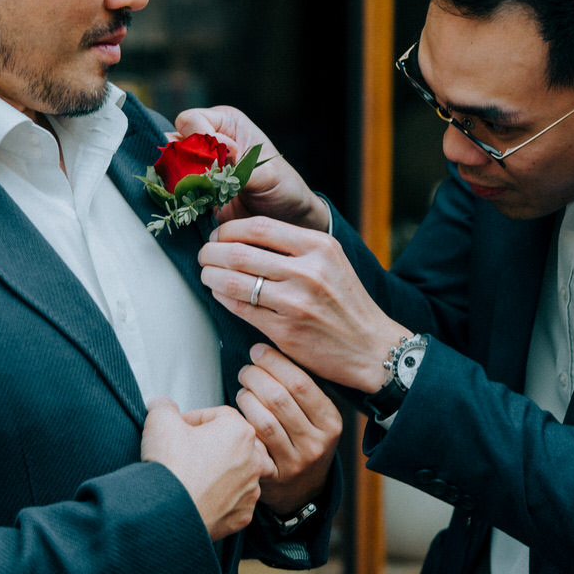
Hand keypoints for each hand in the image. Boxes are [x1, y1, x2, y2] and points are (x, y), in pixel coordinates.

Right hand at [141, 398, 273, 541]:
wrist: (167, 513)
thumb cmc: (170, 469)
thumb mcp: (160, 421)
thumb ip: (164, 406)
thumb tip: (162, 405)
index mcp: (239, 432)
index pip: (219, 415)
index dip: (195, 419)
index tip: (181, 429)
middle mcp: (253, 460)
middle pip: (234, 443)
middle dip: (214, 444)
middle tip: (190, 450)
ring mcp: (250, 490)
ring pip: (239, 473)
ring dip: (221, 471)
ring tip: (195, 474)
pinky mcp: (243, 515)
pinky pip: (236, 500)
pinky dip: (222, 498)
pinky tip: (203, 496)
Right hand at [172, 106, 327, 229]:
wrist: (284, 218)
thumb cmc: (283, 187)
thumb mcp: (268, 175)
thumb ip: (240, 168)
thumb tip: (212, 165)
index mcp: (226, 123)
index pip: (191, 120)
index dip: (199, 140)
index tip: (219, 161)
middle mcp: (207, 139)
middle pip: (173, 141)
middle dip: (184, 163)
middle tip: (205, 183)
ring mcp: (196, 165)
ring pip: (168, 166)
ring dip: (179, 183)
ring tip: (203, 197)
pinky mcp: (192, 189)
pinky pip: (171, 190)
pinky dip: (179, 199)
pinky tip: (196, 208)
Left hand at [199, 216, 407, 391]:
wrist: (369, 347)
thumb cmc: (346, 302)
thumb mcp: (330, 261)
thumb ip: (295, 245)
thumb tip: (244, 232)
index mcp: (319, 246)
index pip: (260, 226)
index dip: (230, 229)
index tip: (219, 234)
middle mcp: (309, 271)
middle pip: (240, 252)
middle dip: (212, 251)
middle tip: (204, 254)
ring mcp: (296, 302)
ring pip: (235, 281)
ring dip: (211, 275)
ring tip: (207, 273)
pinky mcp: (285, 330)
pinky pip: (240, 308)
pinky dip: (222, 297)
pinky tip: (219, 293)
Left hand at [236, 344, 343, 516]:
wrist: (304, 489)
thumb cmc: (307, 440)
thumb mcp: (318, 417)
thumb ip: (302, 389)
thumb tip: (271, 351)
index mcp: (330, 421)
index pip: (300, 383)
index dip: (274, 362)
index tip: (258, 351)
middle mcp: (316, 443)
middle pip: (279, 399)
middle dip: (256, 377)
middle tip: (246, 370)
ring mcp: (295, 462)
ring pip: (263, 421)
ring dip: (246, 398)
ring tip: (243, 390)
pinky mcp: (274, 477)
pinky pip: (253, 444)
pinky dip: (241, 424)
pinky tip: (238, 415)